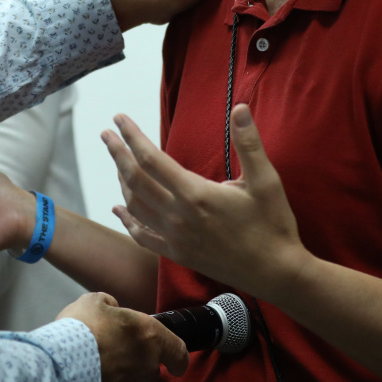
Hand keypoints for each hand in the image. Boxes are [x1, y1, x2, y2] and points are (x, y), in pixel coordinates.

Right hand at [56, 292, 187, 381]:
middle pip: (154, 367)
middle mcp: (146, 362)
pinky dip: (108, 378)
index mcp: (150, 334)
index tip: (176, 360)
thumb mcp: (96, 300)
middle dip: (142, 360)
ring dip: (124, 369)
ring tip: (102, 355)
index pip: (179, 353)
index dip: (179, 357)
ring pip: (135, 378)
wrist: (62, 359)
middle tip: (122, 346)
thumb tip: (111, 307)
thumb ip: (110, 303)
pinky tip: (92, 366)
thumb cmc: (83, 327)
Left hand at [103, 105, 304, 300]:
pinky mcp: (178, 254)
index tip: (119, 119)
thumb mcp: (266, 181)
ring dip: (121, 181)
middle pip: (135, 180)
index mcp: (196, 194)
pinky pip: (143, 235)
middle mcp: (179, 217)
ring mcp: (175, 238)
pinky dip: (127, 219)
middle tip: (106, 134)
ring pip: (135, 205)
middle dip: (118, 154)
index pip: (152, 159)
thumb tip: (240, 108)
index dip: (132, 137)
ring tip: (117, 161)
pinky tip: (119, 209)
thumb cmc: (273, 225)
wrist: (275, 273)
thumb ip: (249, 144)